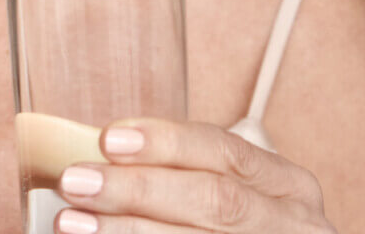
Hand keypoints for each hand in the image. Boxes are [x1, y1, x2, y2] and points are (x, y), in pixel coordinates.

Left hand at [53, 118, 335, 232]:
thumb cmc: (238, 229)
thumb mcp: (232, 197)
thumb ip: (177, 175)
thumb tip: (96, 157)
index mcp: (287, 187)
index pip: (226, 151)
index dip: (167, 142)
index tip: (108, 138)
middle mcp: (293, 226)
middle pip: (214, 199)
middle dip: (139, 189)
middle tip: (75, 182)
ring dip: (128, 231)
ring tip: (71, 222)